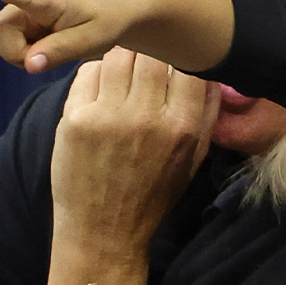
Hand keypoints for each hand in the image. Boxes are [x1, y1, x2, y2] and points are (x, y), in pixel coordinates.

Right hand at [0, 0, 233, 74]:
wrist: (114, 10)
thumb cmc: (107, 20)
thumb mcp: (92, 39)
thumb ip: (60, 50)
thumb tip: (29, 64)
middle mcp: (32, 2)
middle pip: (1, 29)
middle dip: (15, 52)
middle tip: (44, 60)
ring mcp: (25, 11)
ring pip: (3, 40)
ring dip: (21, 54)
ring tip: (51, 51)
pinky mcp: (24, 21)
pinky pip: (11, 43)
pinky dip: (26, 54)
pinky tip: (46, 49)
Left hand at [49, 49, 215, 271]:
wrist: (104, 232)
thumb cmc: (153, 194)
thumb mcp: (194, 158)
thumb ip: (207, 112)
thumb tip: (209, 68)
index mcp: (183, 127)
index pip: (186, 64)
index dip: (179, 57)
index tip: (173, 61)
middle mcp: (147, 117)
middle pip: (150, 52)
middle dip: (149, 53)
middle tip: (144, 62)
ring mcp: (108, 116)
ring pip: (117, 54)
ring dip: (122, 58)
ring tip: (122, 75)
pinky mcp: (75, 119)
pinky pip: (88, 73)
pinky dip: (96, 75)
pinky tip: (100, 93)